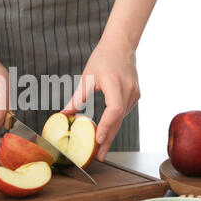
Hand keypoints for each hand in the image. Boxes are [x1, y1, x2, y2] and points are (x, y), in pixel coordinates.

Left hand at [63, 40, 140, 160]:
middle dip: (108, 139)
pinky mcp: (135, 95)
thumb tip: (65, 114)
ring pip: (121, 118)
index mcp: (115, 84)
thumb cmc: (103, 58)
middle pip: (118, 120)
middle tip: (99, 156)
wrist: (121, 44)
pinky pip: (124, 112)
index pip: (114, 110)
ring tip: (101, 149)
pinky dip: (115, 123)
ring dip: (111, 133)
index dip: (107, 126)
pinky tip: (107, 132)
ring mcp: (134, 93)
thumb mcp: (87, 77)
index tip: (99, 140)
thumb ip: (77, 98)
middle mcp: (128, 90)